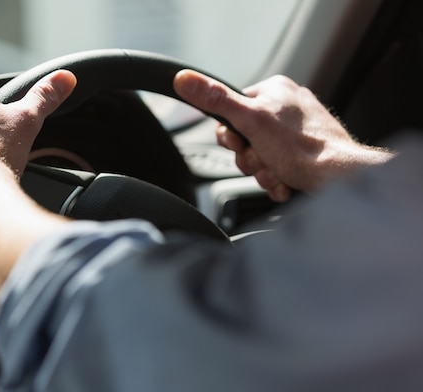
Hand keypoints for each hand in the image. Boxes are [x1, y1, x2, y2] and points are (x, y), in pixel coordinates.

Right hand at [174, 70, 393, 201]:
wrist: (339, 177)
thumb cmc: (301, 148)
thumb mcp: (249, 120)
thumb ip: (216, 100)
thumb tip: (184, 78)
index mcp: (274, 90)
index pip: (231, 112)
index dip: (230, 137)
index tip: (241, 145)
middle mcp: (287, 106)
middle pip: (245, 137)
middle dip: (250, 159)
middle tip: (262, 163)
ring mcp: (299, 130)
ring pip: (261, 155)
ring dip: (263, 172)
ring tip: (278, 174)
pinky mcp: (307, 152)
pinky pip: (278, 166)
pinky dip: (277, 179)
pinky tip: (285, 182)